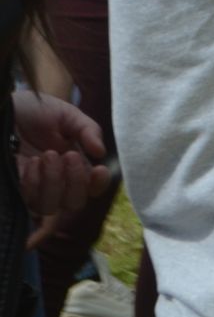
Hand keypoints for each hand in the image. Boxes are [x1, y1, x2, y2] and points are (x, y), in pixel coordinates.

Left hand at [13, 90, 107, 242]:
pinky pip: (28, 201)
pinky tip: (31, 162)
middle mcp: (57, 180)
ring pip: (50, 207)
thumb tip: (101, 153)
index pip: (92, 187)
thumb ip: (88, 131)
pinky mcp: (14, 190)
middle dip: (76, 182)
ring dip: (54, 182)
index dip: (98, 184)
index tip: (99, 169)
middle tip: (69, 156)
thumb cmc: (35, 110)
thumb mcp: (67, 115)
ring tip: (47, 155)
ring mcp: (34, 188)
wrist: (5, 109)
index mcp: (74, 164)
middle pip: (74, 203)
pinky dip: (33, 182)